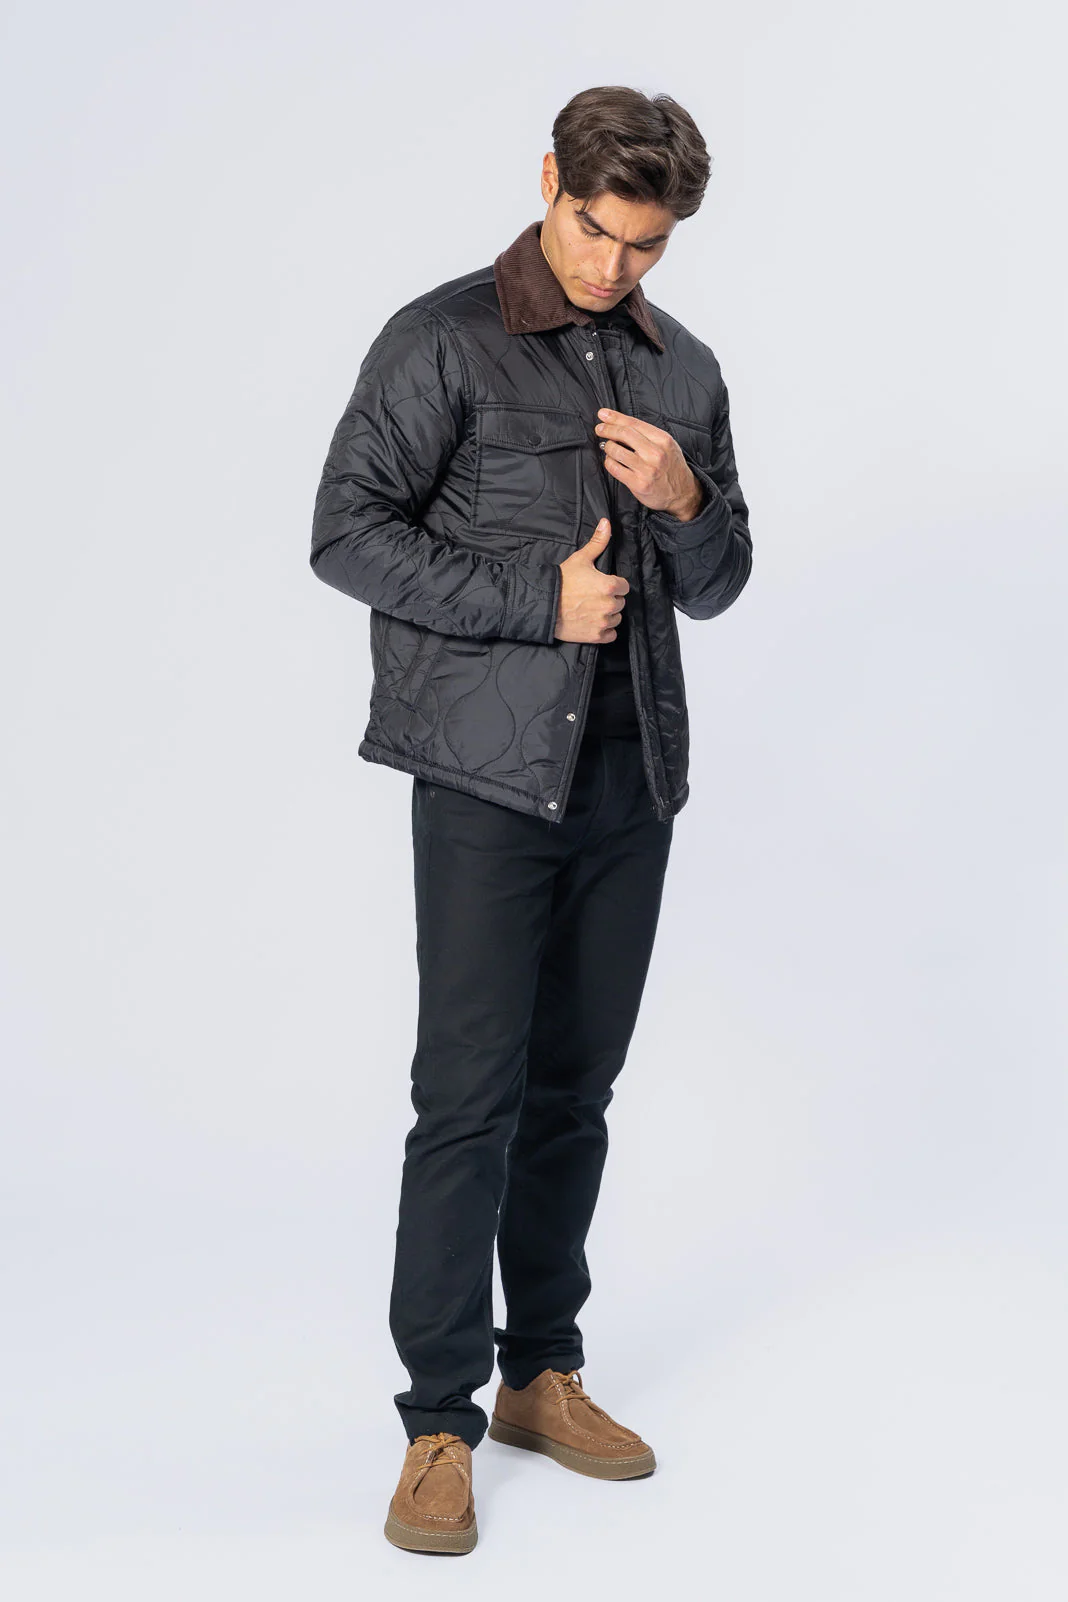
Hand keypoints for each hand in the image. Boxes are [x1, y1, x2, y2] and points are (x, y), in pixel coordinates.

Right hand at [555, 519, 629, 642]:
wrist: (543, 604)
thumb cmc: (562, 580)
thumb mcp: (580, 559)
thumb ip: (598, 542)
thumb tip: (606, 522)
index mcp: (609, 585)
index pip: (624, 586)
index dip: (613, 585)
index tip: (600, 585)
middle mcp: (609, 604)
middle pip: (620, 603)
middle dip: (609, 600)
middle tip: (592, 597)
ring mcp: (603, 622)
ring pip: (616, 618)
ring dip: (607, 615)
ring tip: (591, 610)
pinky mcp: (596, 636)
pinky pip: (611, 635)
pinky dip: (604, 631)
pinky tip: (592, 623)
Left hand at [594, 408, 704, 519]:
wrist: (683, 493)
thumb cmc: (671, 466)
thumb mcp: (666, 444)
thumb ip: (647, 435)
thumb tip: (620, 424)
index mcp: (663, 440)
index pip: (634, 423)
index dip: (615, 417)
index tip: (603, 414)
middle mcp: (656, 453)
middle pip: (624, 434)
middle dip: (608, 429)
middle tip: (599, 429)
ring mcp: (647, 469)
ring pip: (617, 451)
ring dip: (607, 447)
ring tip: (607, 447)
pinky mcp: (639, 484)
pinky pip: (615, 469)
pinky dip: (609, 462)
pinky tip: (610, 461)